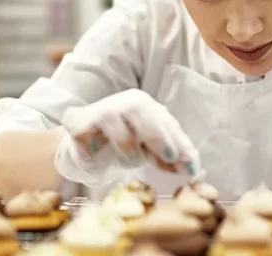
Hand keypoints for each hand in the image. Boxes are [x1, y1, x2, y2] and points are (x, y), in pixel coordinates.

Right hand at [54, 89, 202, 185]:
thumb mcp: (151, 150)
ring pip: (118, 129)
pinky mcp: (78, 126)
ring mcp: (99, 113)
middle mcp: (122, 103)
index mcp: (143, 105)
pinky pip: (91, 142)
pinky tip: (97, 156)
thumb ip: (171, 156)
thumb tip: (193, 168)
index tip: (191, 164)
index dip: (179, 142)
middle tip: (170, 158)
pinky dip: (97, 153)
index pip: (164, 120)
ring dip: (129, 153)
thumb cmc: (125, 145)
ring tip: (129, 162)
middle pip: (140, 111)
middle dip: (158, 136)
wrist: (86, 148)